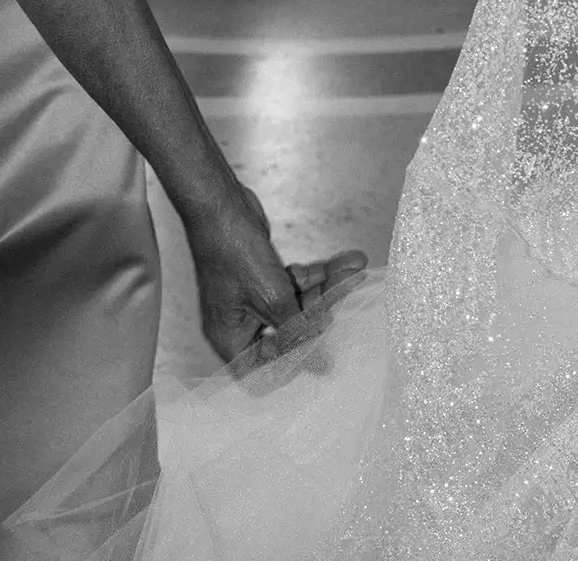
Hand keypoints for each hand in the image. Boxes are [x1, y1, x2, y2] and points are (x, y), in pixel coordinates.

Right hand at [187, 183, 367, 364]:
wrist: (222, 206)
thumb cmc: (235, 255)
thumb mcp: (271, 299)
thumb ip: (298, 331)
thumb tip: (320, 367)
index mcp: (231, 339)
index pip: (264, 370)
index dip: (293, 365)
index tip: (324, 356)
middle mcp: (241, 322)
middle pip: (289, 331)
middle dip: (322, 311)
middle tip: (350, 299)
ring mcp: (253, 297)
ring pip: (297, 301)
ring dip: (327, 286)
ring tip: (355, 269)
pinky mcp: (265, 275)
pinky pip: (296, 283)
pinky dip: (318, 273)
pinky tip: (346, 262)